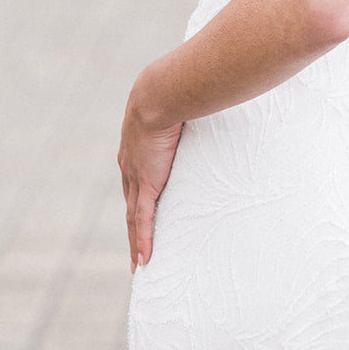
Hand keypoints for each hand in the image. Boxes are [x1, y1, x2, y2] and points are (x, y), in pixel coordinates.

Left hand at [118, 69, 184, 273]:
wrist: (160, 92)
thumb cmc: (175, 87)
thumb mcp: (182, 100)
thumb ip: (196, 105)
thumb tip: (217, 92)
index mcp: (137, 145)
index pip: (135, 176)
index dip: (137, 195)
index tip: (139, 208)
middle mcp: (131, 164)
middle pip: (131, 202)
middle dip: (133, 224)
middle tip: (137, 244)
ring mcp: (137, 175)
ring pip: (133, 217)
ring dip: (136, 241)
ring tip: (139, 262)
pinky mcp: (147, 184)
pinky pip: (143, 220)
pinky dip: (142, 241)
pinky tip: (144, 261)